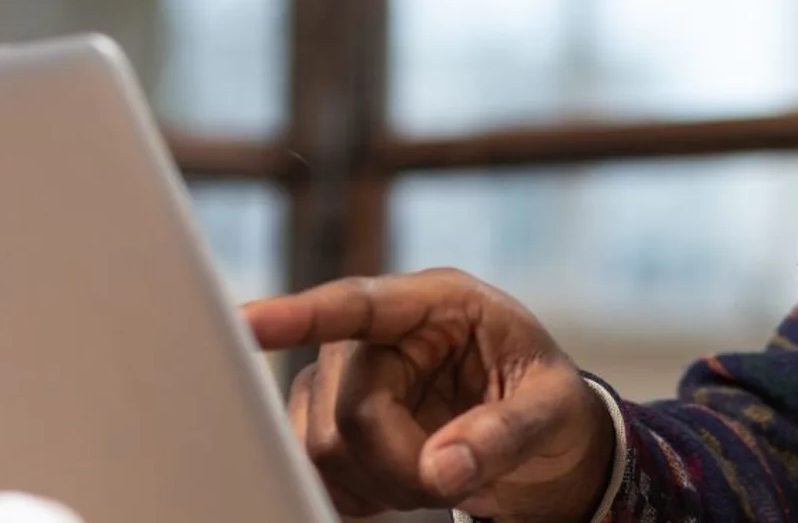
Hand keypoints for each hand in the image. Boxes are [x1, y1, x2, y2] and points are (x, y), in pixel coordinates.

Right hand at [241, 268, 615, 521]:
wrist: (540, 438)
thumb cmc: (549, 404)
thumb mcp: (553, 410)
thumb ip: (504, 433)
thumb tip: (443, 468)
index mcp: (438, 304)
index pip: (358, 305)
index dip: (300, 315)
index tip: (244, 322)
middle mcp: (379, 334)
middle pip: (345, 411)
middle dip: (399, 462)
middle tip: (454, 476)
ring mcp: (345, 378)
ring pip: (321, 447)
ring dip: (381, 482)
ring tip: (438, 475)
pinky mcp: (329, 421)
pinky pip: (314, 469)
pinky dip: (357, 493)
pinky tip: (399, 486)